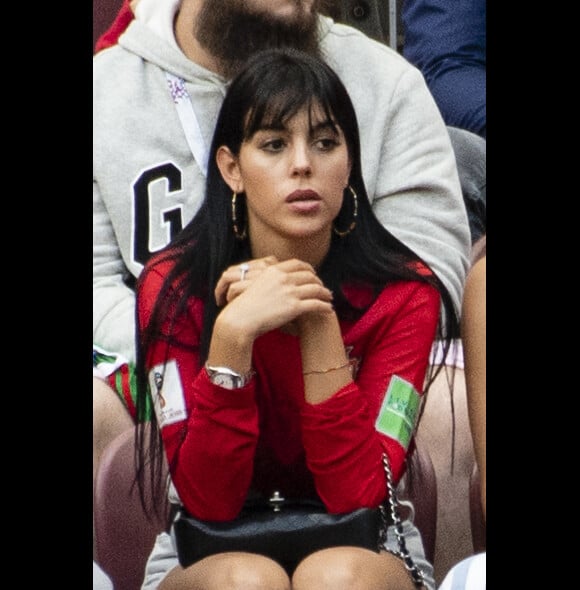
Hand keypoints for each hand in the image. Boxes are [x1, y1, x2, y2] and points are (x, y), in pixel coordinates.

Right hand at [215, 258, 333, 339]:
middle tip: (323, 288)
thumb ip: (268, 280)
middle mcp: (284, 278)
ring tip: (329, 299)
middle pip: (310, 276)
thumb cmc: (245, 305)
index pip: (298, 264)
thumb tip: (275, 282)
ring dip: (325, 294)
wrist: (241, 318)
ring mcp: (290, 292)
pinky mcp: (294, 307)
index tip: (313, 274)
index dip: (308, 269)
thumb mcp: (255, 284)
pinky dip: (325, 307)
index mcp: (274, 270)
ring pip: (316, 289)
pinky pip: (316, 304)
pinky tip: (329, 310)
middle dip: (319, 282)